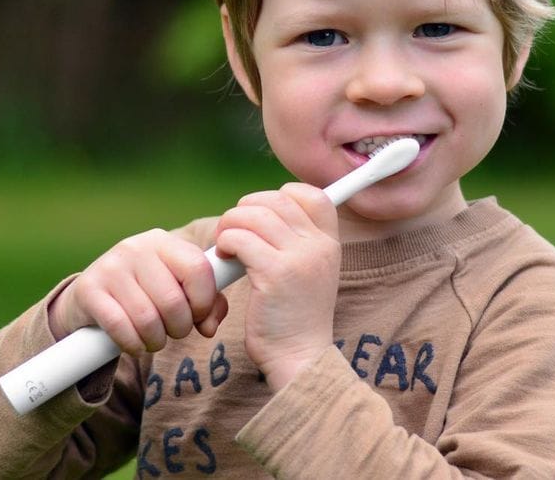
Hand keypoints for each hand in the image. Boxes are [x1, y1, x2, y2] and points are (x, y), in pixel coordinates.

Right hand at [48, 229, 228, 355]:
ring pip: (147, 319)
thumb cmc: (147, 293)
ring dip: (156, 340)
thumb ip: (208, 304)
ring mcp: (110, 267)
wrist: (93, 296)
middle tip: (173, 331)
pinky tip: (135, 344)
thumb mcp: (179, 289)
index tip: (198, 315)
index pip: (198, 268)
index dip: (204, 300)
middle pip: (173, 301)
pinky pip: (120, 327)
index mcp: (163, 241)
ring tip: (154, 339)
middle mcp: (136, 247)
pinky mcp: (89, 289)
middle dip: (179, 328)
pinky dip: (133, 344)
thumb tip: (210, 326)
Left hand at [215, 183, 340, 389]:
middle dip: (247, 208)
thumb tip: (264, 213)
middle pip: (278, 200)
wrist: (300, 359)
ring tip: (225, 244)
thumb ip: (298, 244)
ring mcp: (298, 259)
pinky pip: (240, 239)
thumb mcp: (311, 274)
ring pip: (255, 215)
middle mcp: (318, 246)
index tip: (263, 214)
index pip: (313, 195)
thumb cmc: (295, 318)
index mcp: (330, 244)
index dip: (283, 195)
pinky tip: (224, 257)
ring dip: (231, 223)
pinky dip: (226, 242)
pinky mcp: (274, 274)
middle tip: (233, 229)